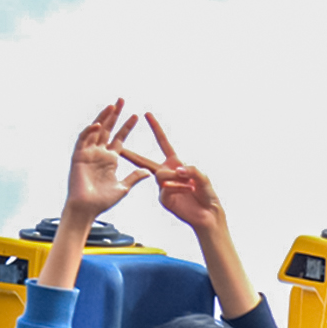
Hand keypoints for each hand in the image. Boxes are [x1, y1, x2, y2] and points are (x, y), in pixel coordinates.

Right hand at [64, 100, 149, 220]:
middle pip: (107, 129)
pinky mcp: (78, 157)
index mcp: (110, 159)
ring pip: (96, 131)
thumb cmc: (103, 201)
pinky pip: (83, 141)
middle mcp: (99, 153)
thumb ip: (134, 177)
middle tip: (122, 100)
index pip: (120, 138)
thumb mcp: (123, 187)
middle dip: (115, 115)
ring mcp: (88, 153)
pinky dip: (90, 132)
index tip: (137, 115)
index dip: (127, 126)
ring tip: (112, 106)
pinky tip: (99, 125)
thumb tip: (149, 173)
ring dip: (103, 118)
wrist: (88, 209)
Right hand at [119, 113, 226, 232]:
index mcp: (175, 163)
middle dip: (131, 155)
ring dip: (176, 177)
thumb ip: (191, 170)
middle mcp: (167, 172)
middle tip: (118, 147)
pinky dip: (178, 187)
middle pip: (145, 161)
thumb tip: (176, 170)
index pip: (163, 142)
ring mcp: (163, 186)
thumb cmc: (207, 194)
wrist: (208, 214)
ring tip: (190, 184)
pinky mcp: (164, 198)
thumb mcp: (203, 177)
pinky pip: (166, 187)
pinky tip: (188, 190)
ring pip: (161, 174)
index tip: (147, 114)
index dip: (156, 128)